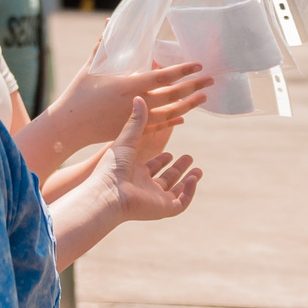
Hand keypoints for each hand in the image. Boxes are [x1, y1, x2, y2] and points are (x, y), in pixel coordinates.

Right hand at [53, 57, 210, 155]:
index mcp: (128, 85)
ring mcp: (135, 119)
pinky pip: (159, 126)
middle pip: (172, 96)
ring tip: (204, 97)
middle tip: (211, 79)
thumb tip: (109, 24)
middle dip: (193, 87)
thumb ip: (103, 46)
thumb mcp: (91, 67)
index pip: (163, 78)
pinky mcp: (131, 130)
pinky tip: (183, 117)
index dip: (182, 71)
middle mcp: (136, 103)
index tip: (198, 65)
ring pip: (170, 113)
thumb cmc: (78, 93)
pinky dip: (173, 121)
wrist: (69, 125)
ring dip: (189, 104)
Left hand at [92, 98, 199, 224]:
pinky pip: (181, 203)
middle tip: (189, 157)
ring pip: (175, 193)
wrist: (109, 192)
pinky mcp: (163, 209)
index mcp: (134, 173)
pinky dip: (189, 192)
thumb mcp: (127, 140)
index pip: (151, 168)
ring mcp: (154, 200)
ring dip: (188, 181)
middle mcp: (144, 187)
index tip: (170, 149)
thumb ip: (136, 121)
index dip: (161, 160)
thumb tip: (139, 97)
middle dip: (178, 169)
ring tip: (198, 170)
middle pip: (165, 180)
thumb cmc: (112, 167)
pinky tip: (193, 179)